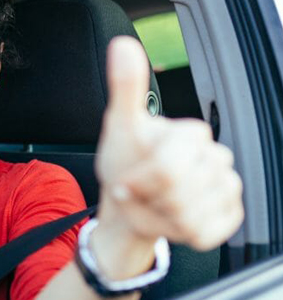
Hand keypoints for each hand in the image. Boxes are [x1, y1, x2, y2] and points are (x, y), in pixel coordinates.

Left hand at [95, 36, 243, 250]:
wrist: (130, 202)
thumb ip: (125, 88)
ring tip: (150, 204)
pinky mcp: (229, 215)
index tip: (124, 181)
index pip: (166, 170)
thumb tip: (122, 46)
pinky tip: (168, 218)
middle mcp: (217, 157)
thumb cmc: (124, 163)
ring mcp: (227, 187)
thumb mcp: (119, 127)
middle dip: (147, 201)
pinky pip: (204, 233)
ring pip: (191, 217)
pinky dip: (178, 233)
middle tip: (137, 193)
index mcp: (192, 134)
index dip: (138, 182)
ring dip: (158, 218)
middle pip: (179, 195)